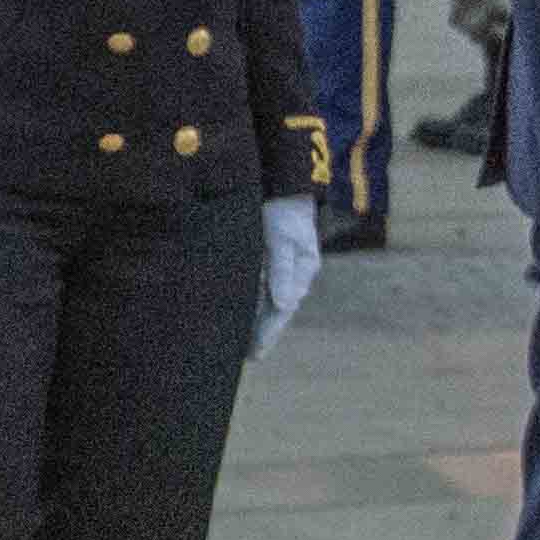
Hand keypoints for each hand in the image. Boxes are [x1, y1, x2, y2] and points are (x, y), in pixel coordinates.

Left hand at [252, 193, 321, 356]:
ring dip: (256, 319)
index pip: (281, 312)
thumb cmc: (282, 209)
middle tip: (243, 357)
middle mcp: (294, 273)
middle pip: (275, 311)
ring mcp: (282, 265)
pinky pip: (260, 286)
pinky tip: (238, 310)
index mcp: (301, 272)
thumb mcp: (282, 238)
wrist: (281, 182)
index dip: (267, 335)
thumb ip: (281, 270)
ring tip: (238, 341)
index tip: (254, 355)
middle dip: (261, 333)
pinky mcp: (269, 256)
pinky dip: (251, 301)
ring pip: (268, 301)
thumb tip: (285, 304)